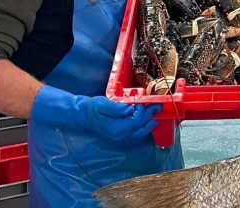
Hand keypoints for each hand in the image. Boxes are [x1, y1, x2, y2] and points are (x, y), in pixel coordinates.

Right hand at [32, 86, 160, 139]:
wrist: (81, 115)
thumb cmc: (91, 108)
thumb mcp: (103, 104)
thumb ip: (117, 107)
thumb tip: (130, 108)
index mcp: (117, 129)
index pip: (136, 121)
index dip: (144, 111)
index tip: (149, 102)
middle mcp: (120, 136)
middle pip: (140, 127)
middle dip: (150, 116)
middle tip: (157, 106)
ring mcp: (120, 137)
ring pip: (139, 133)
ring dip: (148, 123)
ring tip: (156, 114)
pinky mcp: (119, 134)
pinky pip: (135, 133)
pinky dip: (143, 127)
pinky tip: (147, 120)